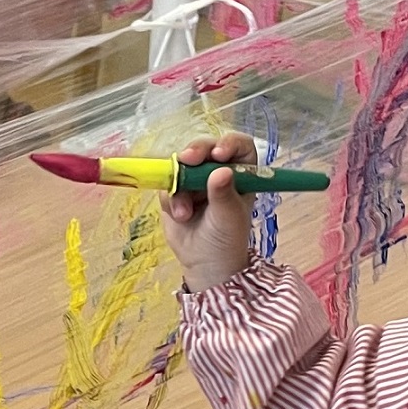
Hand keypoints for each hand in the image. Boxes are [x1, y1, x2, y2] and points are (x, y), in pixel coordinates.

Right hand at [160, 133, 258, 291]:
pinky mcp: (175, 192)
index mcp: (241, 173)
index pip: (238, 146)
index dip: (229, 143)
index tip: (218, 154)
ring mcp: (195, 180)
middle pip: (206, 148)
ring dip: (179, 184)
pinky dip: (170, 199)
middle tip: (187, 159)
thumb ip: (223, 194)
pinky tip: (180, 216)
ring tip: (184, 213)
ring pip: (182, 165)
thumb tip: (220, 171)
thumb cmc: (227, 239)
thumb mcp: (228, 217)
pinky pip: (167, 185)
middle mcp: (217, 171)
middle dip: (195, 152)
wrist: (205, 265)